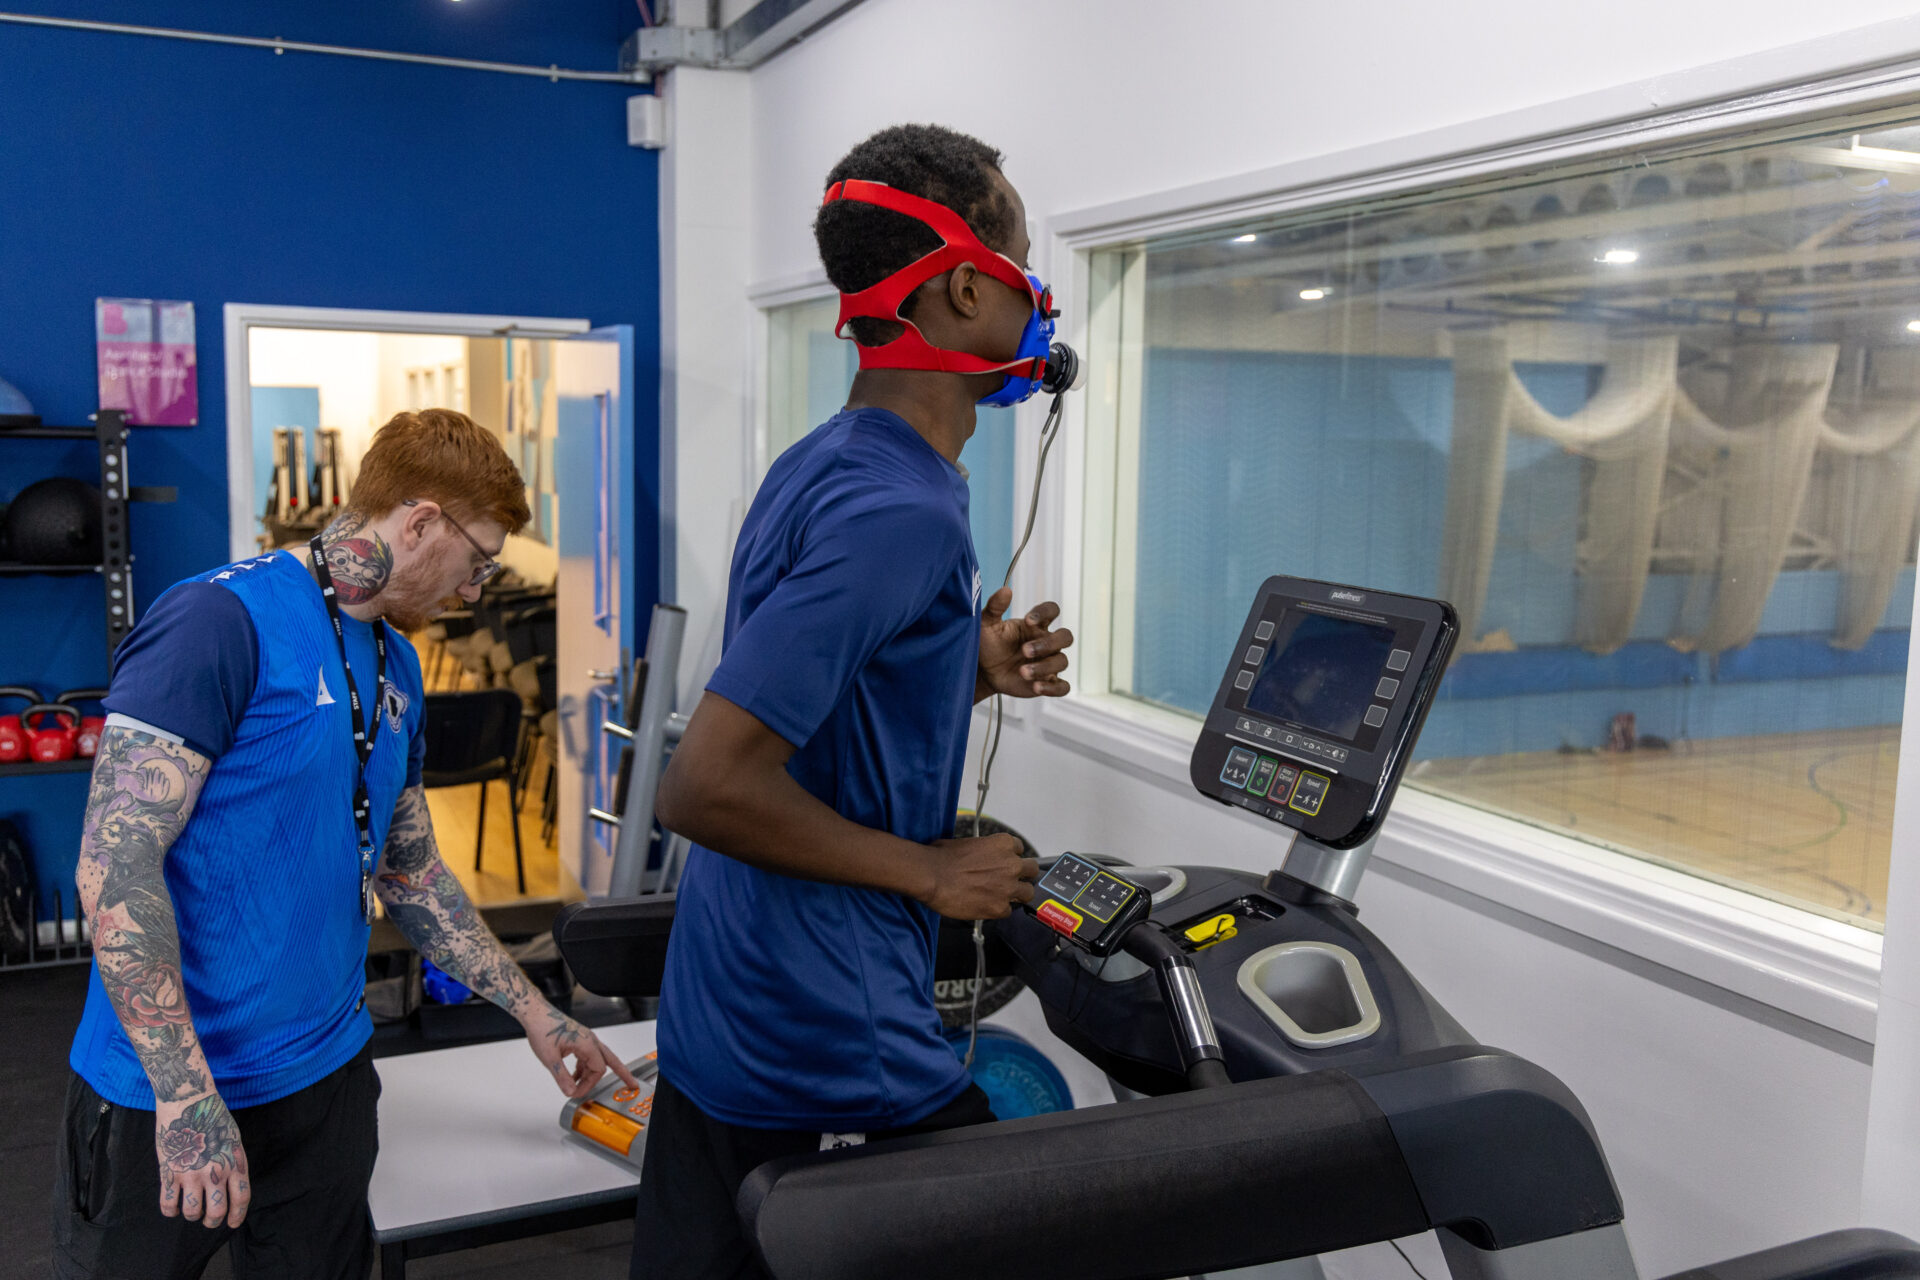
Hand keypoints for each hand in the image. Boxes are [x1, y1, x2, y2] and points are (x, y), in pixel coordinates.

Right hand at [154, 1092, 249, 1228]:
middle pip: (217, 1210)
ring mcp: (191, 1173)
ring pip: (192, 1212)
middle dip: (213, 1220)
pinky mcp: (169, 1172)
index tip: (233, 1223)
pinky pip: (168, 1204)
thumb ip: (233, 1162)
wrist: (188, 1100)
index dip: (237, 1216)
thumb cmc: (212, 1116)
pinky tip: (172, 1205)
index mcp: (234, 1162)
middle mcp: (215, 1171)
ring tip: (191, 1208)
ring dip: (191, 1215)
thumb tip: (230, 1185)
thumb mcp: (233, 1138)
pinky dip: (170, 1211)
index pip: (241, 1198)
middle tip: (208, 1219)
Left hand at [524, 1005, 643, 1098]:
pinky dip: (584, 1068)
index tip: (576, 1093)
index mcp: (587, 1044)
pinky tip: (574, 1076)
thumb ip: (562, 1077)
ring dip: (592, 1074)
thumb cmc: (543, 1029)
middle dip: (621, 1073)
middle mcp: (590, 1040)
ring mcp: (585, 1039)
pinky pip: (588, 1056)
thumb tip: (570, 1092)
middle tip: (631, 1084)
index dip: (588, 1085)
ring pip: (597, 1059)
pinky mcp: (578, 1039)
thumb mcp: (550, 1059)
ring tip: (583, 1087)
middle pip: (610, 1060)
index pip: (598, 1070)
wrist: (536, 1014)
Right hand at [921, 832, 1038, 919]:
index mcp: (1003, 844)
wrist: (932, 876)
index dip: (1011, 857)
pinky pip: (1008, 911)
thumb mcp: (967, 843)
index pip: (1020, 849)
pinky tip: (985, 907)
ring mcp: (1008, 887)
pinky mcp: (1000, 907)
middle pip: (1031, 870)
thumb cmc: (942, 857)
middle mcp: (1011, 864)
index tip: (1004, 863)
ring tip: (1002, 897)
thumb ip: (984, 850)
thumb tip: (981, 857)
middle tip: (1010, 881)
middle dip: (1022, 875)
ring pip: (1027, 893)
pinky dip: (998, 910)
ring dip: (1017, 895)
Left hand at [977, 589, 1073, 699]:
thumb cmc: (988, 643)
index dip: (1045, 613)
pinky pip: (1061, 687)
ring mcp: (1049, 662)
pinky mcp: (1047, 682)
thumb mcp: (986, 624)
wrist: (984, 670)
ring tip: (1022, 672)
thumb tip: (1006, 590)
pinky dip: (1052, 688)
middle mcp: (1046, 642)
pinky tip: (1036, 687)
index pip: (1052, 610)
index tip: (1029, 620)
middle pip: (1065, 637)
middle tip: (1024, 650)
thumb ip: (994, 607)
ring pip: (1062, 661)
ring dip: (1044, 667)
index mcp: (1035, 624)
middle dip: (1047, 644)